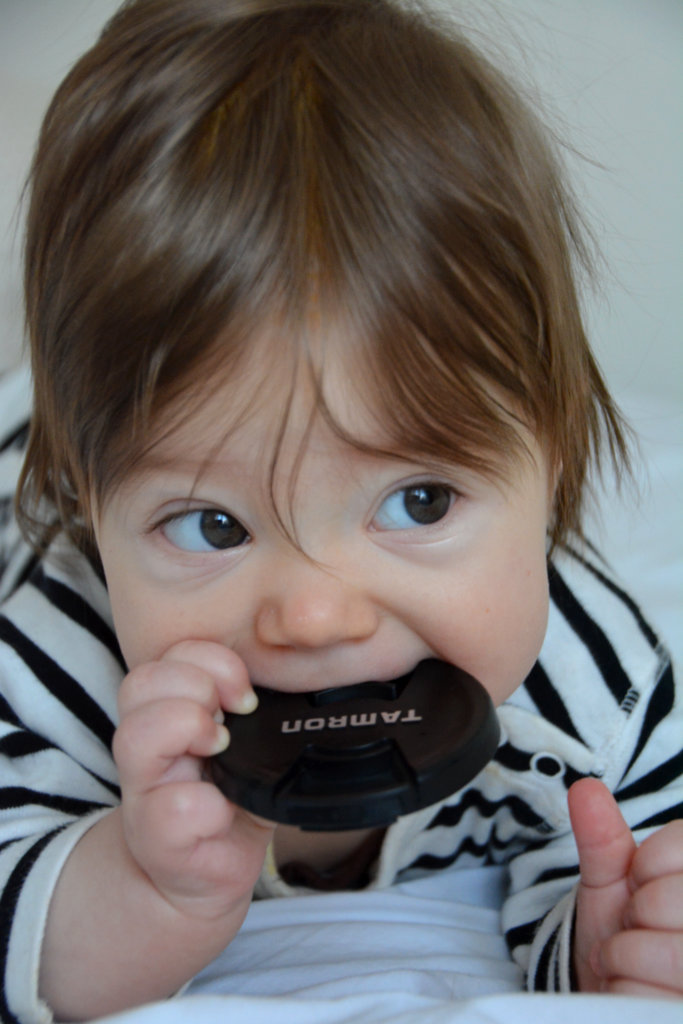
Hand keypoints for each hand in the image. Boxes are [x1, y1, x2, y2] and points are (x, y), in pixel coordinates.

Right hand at [113, 640, 273, 919]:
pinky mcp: (158, 841)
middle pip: (141, 683)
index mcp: (168, 712)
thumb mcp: (245, 744)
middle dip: (198, 688)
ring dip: (188, 731)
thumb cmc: (230, 798)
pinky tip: (222, 813)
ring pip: (137, 736)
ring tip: (221, 752)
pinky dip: (206, 808)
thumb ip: (256, 709)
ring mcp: (145, 793)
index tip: (246, 693)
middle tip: (233, 720)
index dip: (212, 661)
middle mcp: (147, 748)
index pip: (169, 656)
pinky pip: (173, 809)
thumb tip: (302, 680)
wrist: (206, 874)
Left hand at [569, 777, 682, 996]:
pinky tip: (633, 989)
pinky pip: (654, 996)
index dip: (644, 867)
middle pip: (667, 901)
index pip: (680, 846)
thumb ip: (602, 838)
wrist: (616, 997)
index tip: (640, 885)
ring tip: (629, 959)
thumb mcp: (610, 882)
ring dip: (625, 957)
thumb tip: (585, 788)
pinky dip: (629, 991)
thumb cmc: (622, 934)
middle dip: (635, 912)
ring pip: (670, 955)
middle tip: (634, 925)